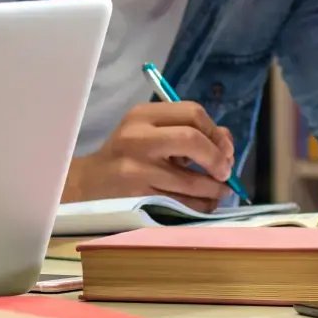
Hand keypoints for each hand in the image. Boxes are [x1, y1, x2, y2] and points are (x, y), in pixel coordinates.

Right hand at [64, 102, 235, 211]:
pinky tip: (204, 202)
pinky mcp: (138, 196)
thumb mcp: (149, 133)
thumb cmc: (127, 156)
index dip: (216, 132)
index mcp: (142, 115)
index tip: (223, 148)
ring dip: (215, 188)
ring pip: (193, 180)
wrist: (90, 184)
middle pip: (192, 140)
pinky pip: (183, 203)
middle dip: (218, 159)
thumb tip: (227, 143)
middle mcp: (137, 138)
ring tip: (218, 190)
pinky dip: (202, 204)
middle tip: (225, 172)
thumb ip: (187, 130)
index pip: (192, 113)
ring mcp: (136, 169)